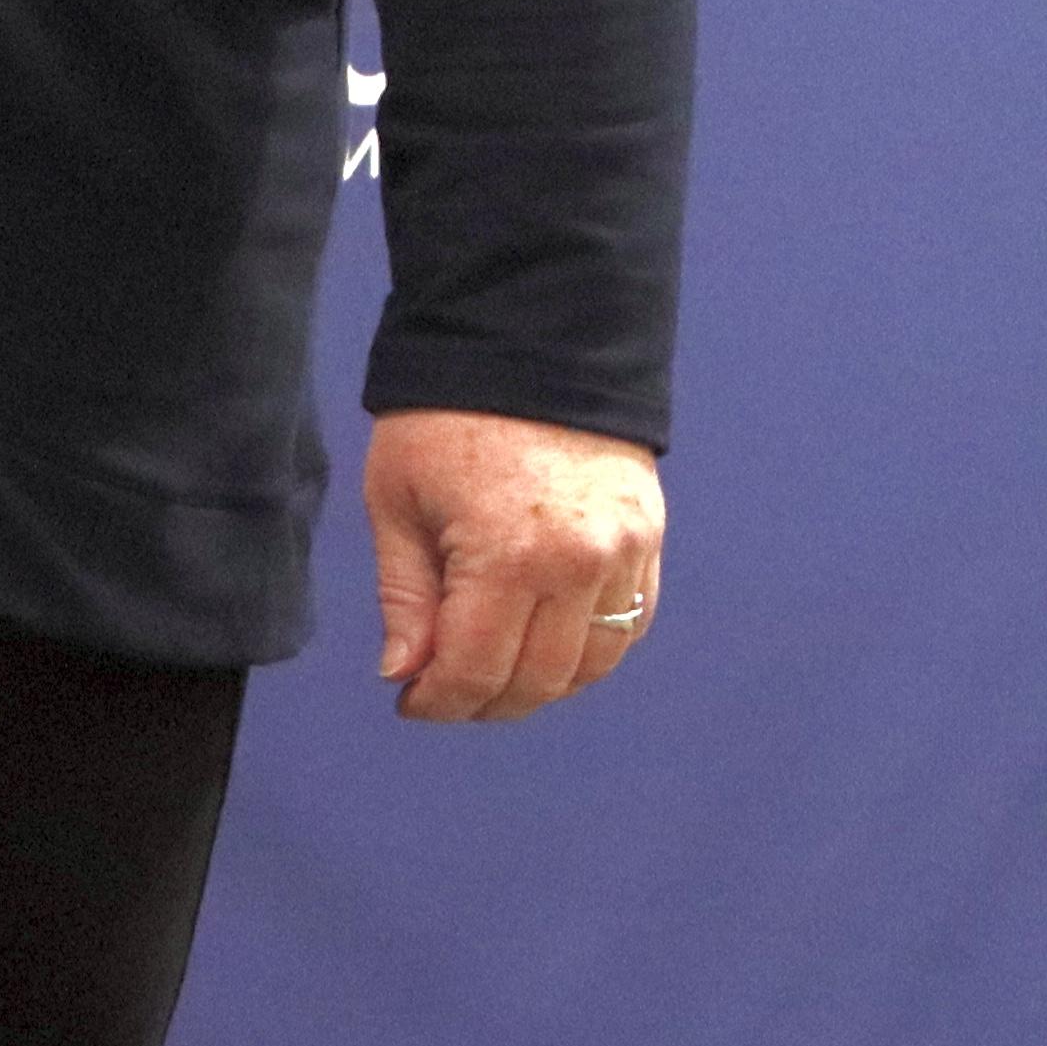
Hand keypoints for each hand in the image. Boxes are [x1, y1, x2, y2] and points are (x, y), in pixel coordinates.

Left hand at [364, 407, 664, 724]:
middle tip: (441, 694)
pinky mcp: (650, 541)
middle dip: (484, 701)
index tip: (410, 702)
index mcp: (509, 556)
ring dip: (539, 685)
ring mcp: (627, 554)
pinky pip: (628, 627)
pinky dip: (587, 651)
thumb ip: (405, 597)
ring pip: (590, 665)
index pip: (477, 669)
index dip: (439, 701)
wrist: (528, 343)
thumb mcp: (396, 501)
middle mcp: (581, 565)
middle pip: (537, 679)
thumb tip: (404, 673)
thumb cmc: (443, 418)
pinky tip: (542, 645)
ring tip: (488, 674)